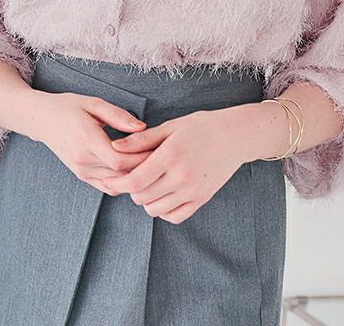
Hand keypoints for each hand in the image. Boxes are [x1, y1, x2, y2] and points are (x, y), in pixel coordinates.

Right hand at [34, 91, 152, 194]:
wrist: (42, 120)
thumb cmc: (69, 107)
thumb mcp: (94, 103)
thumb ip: (118, 116)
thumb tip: (143, 128)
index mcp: (86, 139)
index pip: (119, 160)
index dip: (141, 158)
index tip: (159, 148)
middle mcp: (82, 160)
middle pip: (120, 174)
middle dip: (144, 169)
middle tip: (164, 158)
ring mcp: (81, 171)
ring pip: (116, 184)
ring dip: (136, 177)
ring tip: (155, 166)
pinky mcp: (82, 177)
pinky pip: (108, 187)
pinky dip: (124, 183)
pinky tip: (138, 173)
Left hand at [100, 109, 244, 223]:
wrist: (236, 137)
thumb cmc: (201, 126)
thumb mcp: (171, 126)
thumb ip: (142, 139)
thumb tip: (114, 146)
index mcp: (171, 155)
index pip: (135, 180)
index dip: (117, 183)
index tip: (107, 180)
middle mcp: (182, 176)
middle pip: (141, 197)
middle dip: (130, 189)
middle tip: (131, 175)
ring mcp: (193, 191)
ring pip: (155, 209)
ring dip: (145, 199)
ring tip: (147, 183)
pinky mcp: (201, 200)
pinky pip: (174, 216)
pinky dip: (163, 210)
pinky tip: (162, 194)